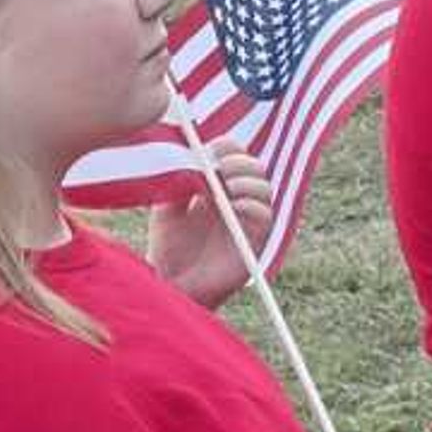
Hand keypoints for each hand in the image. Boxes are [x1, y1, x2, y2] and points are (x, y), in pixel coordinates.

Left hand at [146, 146, 275, 307]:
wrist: (171, 284)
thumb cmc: (167, 247)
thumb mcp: (167, 204)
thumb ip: (180, 178)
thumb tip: (190, 151)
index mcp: (217, 188)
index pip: (234, 156)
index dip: (228, 147)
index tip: (209, 148)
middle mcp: (236, 201)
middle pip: (254, 167)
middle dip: (239, 161)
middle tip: (219, 166)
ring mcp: (246, 221)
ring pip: (264, 188)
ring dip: (247, 180)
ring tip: (226, 185)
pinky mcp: (253, 242)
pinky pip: (265, 215)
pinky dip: (251, 204)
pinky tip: (232, 204)